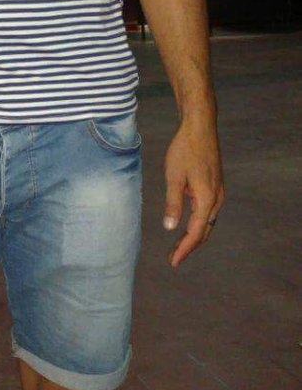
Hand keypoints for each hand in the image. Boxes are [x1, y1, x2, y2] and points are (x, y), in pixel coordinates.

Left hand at [163, 117, 224, 268]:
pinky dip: (198, 222)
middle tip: (174, 258)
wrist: (200, 127)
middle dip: (189, 246)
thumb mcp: (174, 177)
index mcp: (207, 198)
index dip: (184, 249)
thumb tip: (170, 228)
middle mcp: (217, 198)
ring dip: (194, 234)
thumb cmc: (185, 149)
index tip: (173, 262)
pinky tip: (188, 223)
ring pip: (208, 222)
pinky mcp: (216, 186)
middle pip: (205, 230)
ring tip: (179, 245)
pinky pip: (209, 211)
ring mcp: (219, 192)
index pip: (196, 232)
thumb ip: (173, 203)